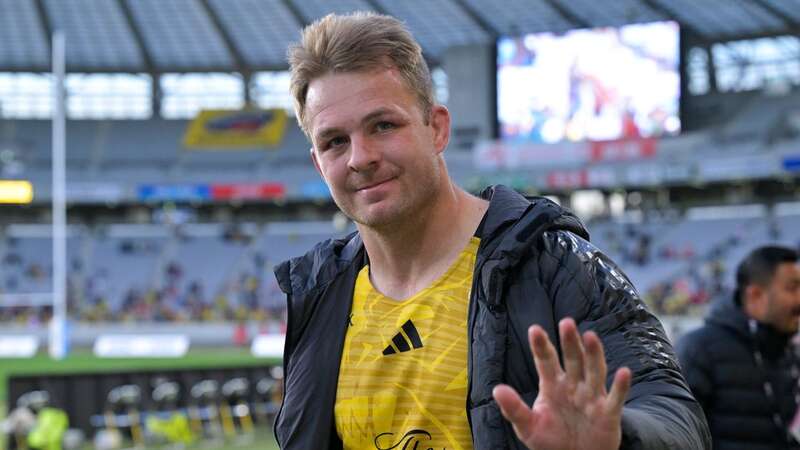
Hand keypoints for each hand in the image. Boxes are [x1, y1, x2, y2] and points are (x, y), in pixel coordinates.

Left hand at [492, 318, 630, 449]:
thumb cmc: (551, 441)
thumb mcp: (528, 427)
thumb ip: (513, 408)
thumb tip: (496, 390)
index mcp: (552, 385)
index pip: (546, 361)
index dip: (541, 346)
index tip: (534, 330)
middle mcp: (573, 386)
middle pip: (572, 359)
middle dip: (569, 342)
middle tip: (566, 323)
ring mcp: (592, 397)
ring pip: (594, 371)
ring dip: (594, 354)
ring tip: (590, 336)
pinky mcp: (608, 413)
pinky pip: (615, 398)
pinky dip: (620, 386)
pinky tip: (624, 372)